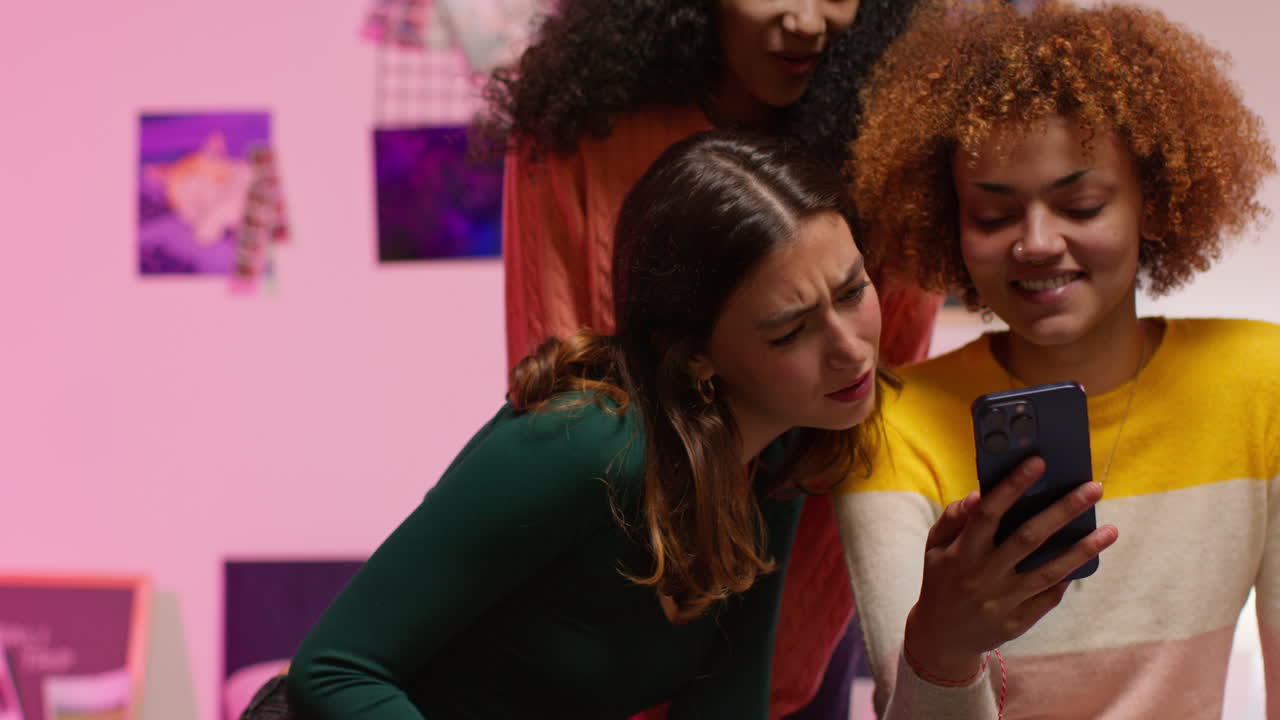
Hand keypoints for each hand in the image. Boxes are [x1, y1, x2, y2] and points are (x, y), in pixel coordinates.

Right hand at [902, 456, 1117, 681]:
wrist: (941, 637)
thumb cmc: (941, 580)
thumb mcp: (935, 547)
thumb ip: (954, 518)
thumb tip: (979, 494)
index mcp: (961, 552)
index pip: (988, 513)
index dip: (1012, 486)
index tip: (1038, 462)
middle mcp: (983, 576)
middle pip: (1028, 538)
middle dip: (1063, 510)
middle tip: (1093, 488)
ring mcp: (1002, 601)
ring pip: (1049, 571)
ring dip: (1082, 549)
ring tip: (1111, 530)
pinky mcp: (1017, 622)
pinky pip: (1049, 597)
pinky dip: (1067, 577)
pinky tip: (1086, 560)